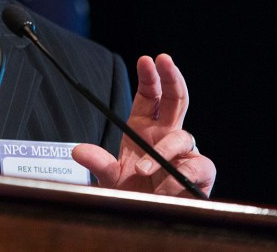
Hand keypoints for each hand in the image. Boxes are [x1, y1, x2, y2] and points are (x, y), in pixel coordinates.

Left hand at [72, 54, 215, 196]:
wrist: (149, 217)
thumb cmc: (132, 192)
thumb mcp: (110, 176)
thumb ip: (97, 162)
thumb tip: (77, 150)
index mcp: (144, 127)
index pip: (150, 94)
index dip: (149, 76)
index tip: (146, 60)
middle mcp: (166, 134)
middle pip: (176, 98)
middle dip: (171, 77)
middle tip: (165, 60)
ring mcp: (185, 152)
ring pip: (183, 136)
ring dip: (164, 151)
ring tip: (143, 171)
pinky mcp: (199, 172)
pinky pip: (196, 165)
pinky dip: (178, 176)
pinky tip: (164, 187)